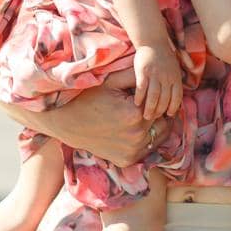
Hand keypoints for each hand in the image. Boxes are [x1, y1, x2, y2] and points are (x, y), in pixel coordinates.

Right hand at [0, 85, 151, 164]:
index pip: (160, 106)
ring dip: (154, 129)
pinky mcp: (126, 161)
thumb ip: (136, 74)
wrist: (67, 122)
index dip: (156, 99)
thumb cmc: (90, 96)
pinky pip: (145, 150)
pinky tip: (133, 130)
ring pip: (157, 138)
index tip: (150, 96)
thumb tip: (155, 70)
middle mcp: (136, 137)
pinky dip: (144, 141)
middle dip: (157, 115)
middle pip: (163, 123)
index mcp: (136, 115)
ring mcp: (131, 152)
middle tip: (148, 107)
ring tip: (143, 117)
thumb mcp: (112, 81)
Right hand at [133, 42, 183, 120]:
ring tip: (146, 115)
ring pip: (153, 97)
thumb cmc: (164, 56)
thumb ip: (176, 81)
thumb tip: (177, 97)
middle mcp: (167, 77)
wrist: (153, 41)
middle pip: (164, 100)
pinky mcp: (143, 72)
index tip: (168, 114)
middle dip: (159, 111)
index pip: (177, 97)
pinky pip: (142, 88)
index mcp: (176, 77)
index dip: (173, 108)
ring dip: (150, 108)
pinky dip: (140, 97)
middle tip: (154, 117)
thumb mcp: (175, 68)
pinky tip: (137, 103)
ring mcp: (155, 74)